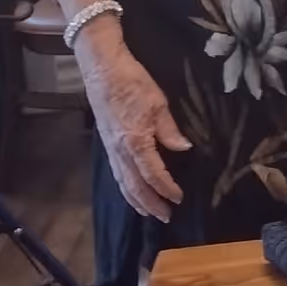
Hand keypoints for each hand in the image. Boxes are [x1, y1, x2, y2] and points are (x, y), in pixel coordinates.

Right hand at [74, 29, 188, 221]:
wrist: (102, 68)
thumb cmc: (132, 82)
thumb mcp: (158, 103)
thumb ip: (169, 130)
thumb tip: (183, 148)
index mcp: (135, 142)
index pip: (153, 174)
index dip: (166, 188)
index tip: (179, 199)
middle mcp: (120, 151)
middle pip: (135, 186)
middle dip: (150, 204)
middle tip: (165, 217)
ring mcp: (110, 148)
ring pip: (123, 182)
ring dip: (136, 200)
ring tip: (149, 211)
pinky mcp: (106, 143)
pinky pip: (116, 173)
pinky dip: (125, 187)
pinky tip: (132, 190)